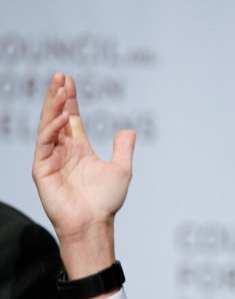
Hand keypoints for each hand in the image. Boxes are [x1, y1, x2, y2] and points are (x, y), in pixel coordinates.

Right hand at [32, 73, 135, 283]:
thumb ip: (123, 147)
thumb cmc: (106, 200)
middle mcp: (63, 151)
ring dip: (54, 106)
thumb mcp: (121, 168)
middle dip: (58, 96)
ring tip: (60, 88)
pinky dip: (53, 128)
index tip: (68, 80)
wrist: (94, 223)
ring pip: (48, 125)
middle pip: (57, 116)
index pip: (71, 118)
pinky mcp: (42, 169)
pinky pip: (45, 143)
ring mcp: (50, 159)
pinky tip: (64, 116)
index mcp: (79, 149)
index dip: (70, 99)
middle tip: (59, 75)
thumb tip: (128, 129)